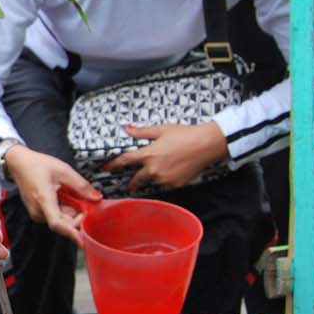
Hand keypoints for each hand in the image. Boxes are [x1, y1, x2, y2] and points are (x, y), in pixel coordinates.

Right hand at [1, 144, 98, 245]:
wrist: (19, 164)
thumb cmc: (38, 165)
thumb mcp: (64, 170)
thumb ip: (81, 185)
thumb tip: (96, 197)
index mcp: (43, 199)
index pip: (57, 223)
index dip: (70, 233)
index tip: (82, 241)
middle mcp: (38, 210)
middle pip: (63, 223)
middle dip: (78, 217)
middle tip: (87, 203)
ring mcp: (36, 213)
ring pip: (60, 220)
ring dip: (71, 213)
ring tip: (72, 195)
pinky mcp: (37, 213)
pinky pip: (55, 216)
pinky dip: (64, 211)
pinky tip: (64, 198)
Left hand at [103, 122, 227, 193]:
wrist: (207, 144)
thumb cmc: (185, 134)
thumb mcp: (161, 130)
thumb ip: (143, 132)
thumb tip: (128, 129)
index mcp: (148, 155)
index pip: (125, 161)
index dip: (113, 164)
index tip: (106, 168)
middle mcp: (154, 170)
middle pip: (137, 178)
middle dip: (132, 181)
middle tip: (129, 184)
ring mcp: (165, 179)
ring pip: (152, 181)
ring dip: (151, 178)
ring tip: (155, 175)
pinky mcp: (176, 184)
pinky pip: (165, 183)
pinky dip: (164, 179)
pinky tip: (170, 172)